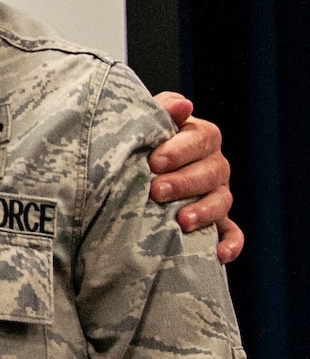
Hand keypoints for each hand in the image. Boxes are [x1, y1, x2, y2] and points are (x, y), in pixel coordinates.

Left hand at [148, 91, 241, 263]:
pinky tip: (218, 254)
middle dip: (184, 182)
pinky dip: (230, 244)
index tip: (154, 161)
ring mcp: (216, 194)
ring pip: (221, 201)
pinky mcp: (217, 222)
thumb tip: (183, 104)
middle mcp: (213, 165)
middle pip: (211, 172)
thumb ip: (161, 111)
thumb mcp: (145, 123)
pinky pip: (231, 233)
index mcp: (199, 137)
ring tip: (181, 221)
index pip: (202, 138)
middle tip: (156, 191)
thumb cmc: (138, 143)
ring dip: (204, 212)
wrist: (128, 171)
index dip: (180, 150)